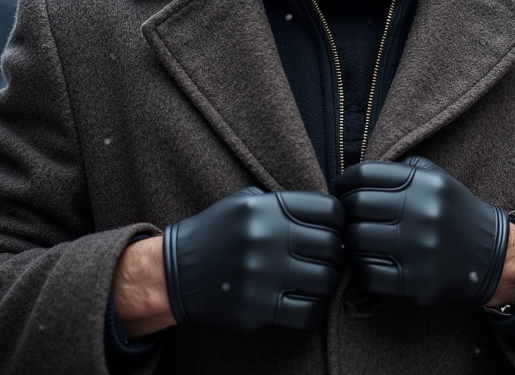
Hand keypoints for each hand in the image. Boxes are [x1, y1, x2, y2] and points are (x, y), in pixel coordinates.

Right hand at [163, 187, 345, 332]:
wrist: (175, 272)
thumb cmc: (218, 233)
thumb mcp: (246, 201)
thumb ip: (286, 203)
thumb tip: (332, 215)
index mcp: (266, 208)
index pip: (329, 211)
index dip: (339, 221)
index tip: (334, 230)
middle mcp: (265, 238)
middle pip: (332, 246)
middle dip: (336, 253)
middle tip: (329, 258)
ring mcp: (262, 275)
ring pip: (325, 280)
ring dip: (328, 281)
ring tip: (319, 279)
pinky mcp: (257, 308)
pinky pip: (307, 312)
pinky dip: (315, 308)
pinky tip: (307, 300)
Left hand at [334, 156, 508, 306]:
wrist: (492, 254)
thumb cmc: (452, 213)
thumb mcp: (435, 178)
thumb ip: (398, 170)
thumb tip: (352, 178)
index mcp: (425, 183)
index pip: (363, 175)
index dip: (344, 183)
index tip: (342, 191)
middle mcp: (423, 213)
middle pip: (356, 206)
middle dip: (345, 212)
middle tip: (347, 218)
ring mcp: (421, 249)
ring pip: (357, 241)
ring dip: (350, 241)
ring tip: (357, 241)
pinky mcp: (418, 281)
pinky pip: (368, 274)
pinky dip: (361, 269)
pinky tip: (369, 262)